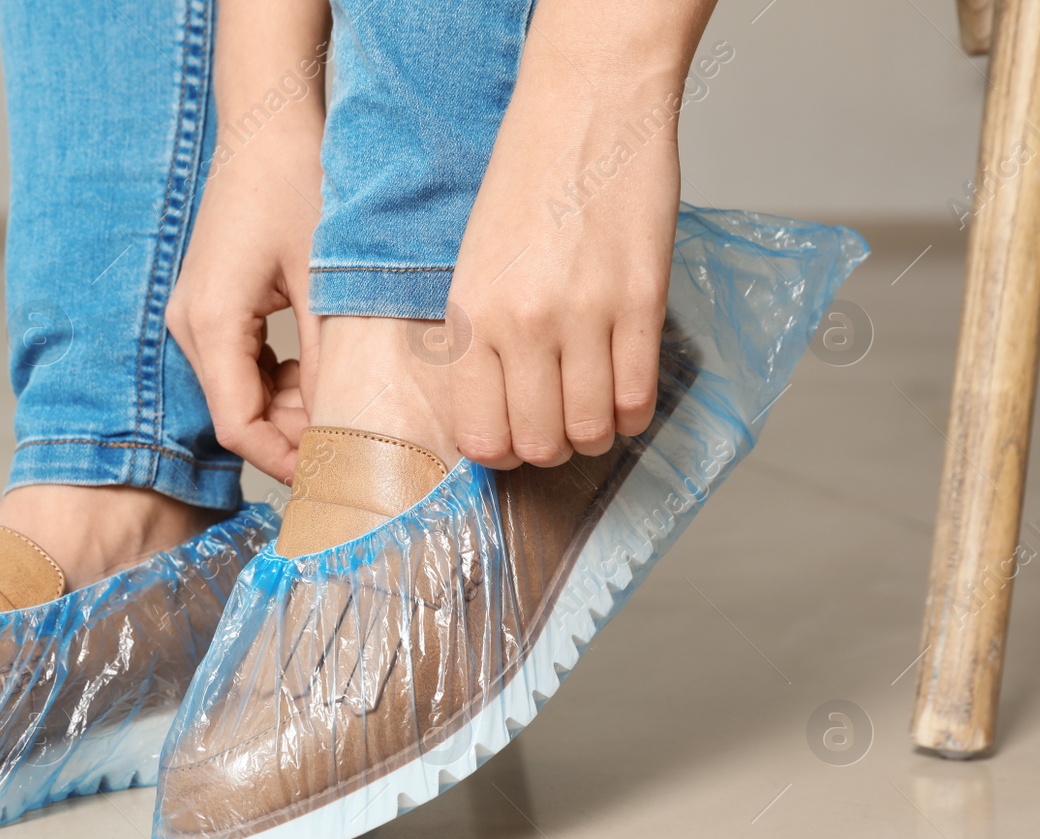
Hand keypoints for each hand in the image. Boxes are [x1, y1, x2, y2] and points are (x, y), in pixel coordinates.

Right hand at [167, 134, 321, 483]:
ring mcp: (195, 316)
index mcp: (212, 323)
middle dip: (292, 433)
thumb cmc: (295, 183)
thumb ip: (328, 359)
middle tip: (350, 438)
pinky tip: (316, 367)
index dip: (283, 460)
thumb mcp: (325, 278)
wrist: (266, 125)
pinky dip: (278, 379)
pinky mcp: (209, 307)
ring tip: (340, 398)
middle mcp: (191, 325)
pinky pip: (240, 366)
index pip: (239, 425)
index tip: (331, 473)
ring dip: (289, 406)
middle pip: (237, 414)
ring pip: (240, 393)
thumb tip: (342, 425)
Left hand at [446, 8, 706, 467]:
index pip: (480, 436)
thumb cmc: (526, 185)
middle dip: (551, 449)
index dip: (501, 454)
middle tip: (560, 425)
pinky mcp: (641, 301)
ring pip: (593, 431)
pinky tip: (626, 389)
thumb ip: (481, 343)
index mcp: (472, 317)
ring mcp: (584, 315)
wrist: (585, 110)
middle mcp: (523, 325)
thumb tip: (493, 415)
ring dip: (597, 433)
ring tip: (595, 407)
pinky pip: (639, 396)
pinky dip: (635, 410)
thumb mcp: (475, 268)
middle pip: (539, 444)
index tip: (514, 439)